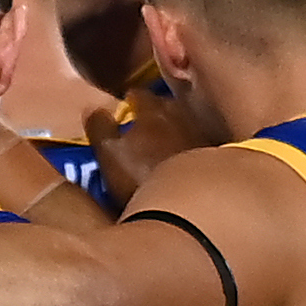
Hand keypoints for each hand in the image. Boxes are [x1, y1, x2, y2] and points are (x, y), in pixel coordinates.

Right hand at [90, 75, 214, 184]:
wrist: (186, 210)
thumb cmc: (140, 177)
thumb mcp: (109, 154)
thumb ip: (100, 127)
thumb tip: (93, 107)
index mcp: (153, 112)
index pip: (141, 94)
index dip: (132, 97)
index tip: (127, 101)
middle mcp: (180, 118)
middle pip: (166, 106)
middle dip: (155, 109)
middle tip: (144, 118)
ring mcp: (198, 138)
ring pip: (183, 125)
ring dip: (172, 128)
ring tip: (161, 139)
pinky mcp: (212, 160)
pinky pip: (194, 146)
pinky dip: (184, 147)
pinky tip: (179, 159)